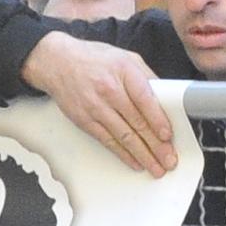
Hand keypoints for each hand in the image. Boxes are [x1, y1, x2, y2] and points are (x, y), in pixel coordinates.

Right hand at [21, 35, 178, 177]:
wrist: (57, 62)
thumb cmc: (94, 59)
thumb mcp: (126, 58)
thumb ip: (147, 76)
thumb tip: (167, 97)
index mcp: (124, 72)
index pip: (145, 100)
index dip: (158, 120)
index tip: (167, 136)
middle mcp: (109, 90)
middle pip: (136, 122)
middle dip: (155, 145)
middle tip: (169, 159)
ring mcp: (95, 107)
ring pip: (123, 136)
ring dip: (142, 154)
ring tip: (156, 167)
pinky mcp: (84, 120)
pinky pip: (107, 141)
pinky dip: (122, 154)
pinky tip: (134, 162)